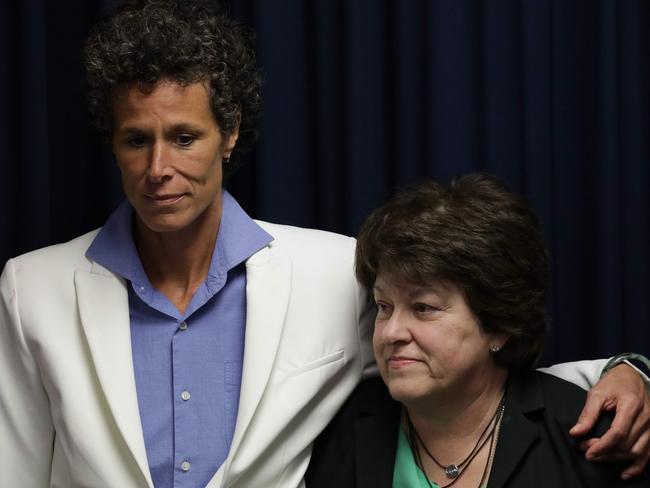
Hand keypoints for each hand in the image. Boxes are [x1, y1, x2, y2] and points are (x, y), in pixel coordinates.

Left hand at [569, 363, 649, 478]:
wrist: (631, 377)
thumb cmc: (613, 383)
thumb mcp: (597, 393)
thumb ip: (587, 414)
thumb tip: (575, 433)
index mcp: (632, 405)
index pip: (619, 432)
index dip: (602, 445)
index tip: (586, 450)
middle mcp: (646, 417)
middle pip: (627, 444)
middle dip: (604, 451)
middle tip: (586, 450)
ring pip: (637, 452)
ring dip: (616, 459)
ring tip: (597, 456)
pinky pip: (648, 454)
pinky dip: (637, 466)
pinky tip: (624, 473)